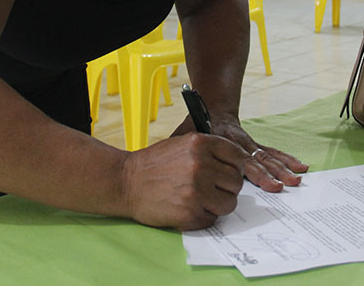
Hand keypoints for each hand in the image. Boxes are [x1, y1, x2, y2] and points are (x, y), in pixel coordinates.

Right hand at [122, 132, 246, 230]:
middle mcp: (201, 165)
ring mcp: (197, 190)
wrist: (126, 182)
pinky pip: (213, 219)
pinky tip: (188, 208)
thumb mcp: (182, 144)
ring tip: (201, 200)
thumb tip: (236, 165)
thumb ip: (209, 151)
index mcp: (200, 144)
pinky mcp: (190, 212)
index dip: (235, 167)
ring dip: (218, 205)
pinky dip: (203, 217)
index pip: (238, 157)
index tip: (229, 173)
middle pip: (236, 182)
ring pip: (229, 203)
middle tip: (211, 189)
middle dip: (227, 188)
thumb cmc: (154, 164)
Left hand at [174, 114, 308, 192]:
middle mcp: (238, 142)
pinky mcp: (254, 144)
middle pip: (255, 159)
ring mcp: (248, 142)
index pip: (235, 159)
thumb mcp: (184, 135)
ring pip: (267, 156)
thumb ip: (179, 150)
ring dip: (282, 168)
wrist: (212, 103)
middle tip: (280, 187)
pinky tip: (300, 166)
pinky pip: (272, 151)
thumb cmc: (195, 124)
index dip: (247, 172)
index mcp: (220, 141)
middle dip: (269, 174)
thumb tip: (163, 165)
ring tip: (296, 179)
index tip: (256, 183)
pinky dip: (286, 158)